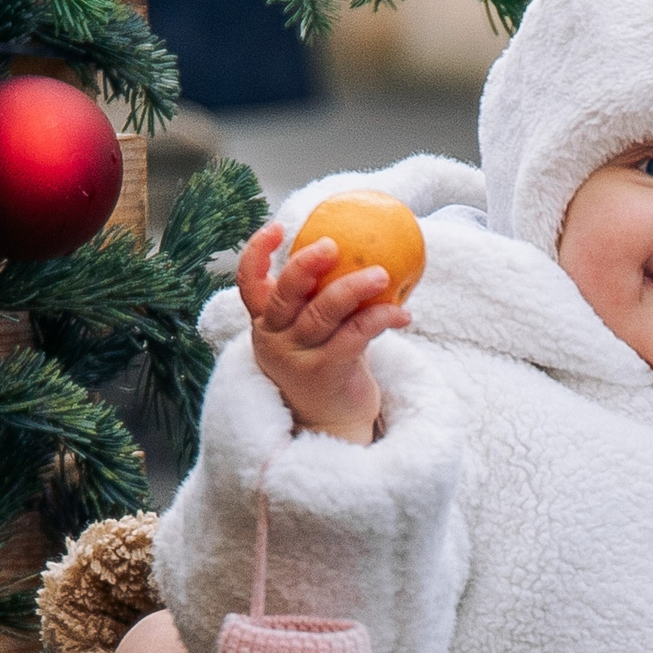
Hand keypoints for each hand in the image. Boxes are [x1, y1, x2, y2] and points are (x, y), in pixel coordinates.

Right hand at [239, 220, 408, 442]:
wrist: (330, 426)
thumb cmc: (327, 367)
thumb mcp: (313, 333)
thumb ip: (320, 300)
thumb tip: (359, 251)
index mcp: (266, 323)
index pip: (249, 284)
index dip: (257, 252)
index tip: (279, 226)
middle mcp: (274, 339)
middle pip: (284, 293)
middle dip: (305, 264)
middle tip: (333, 245)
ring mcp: (297, 358)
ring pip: (323, 312)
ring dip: (355, 288)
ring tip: (383, 274)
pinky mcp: (325, 373)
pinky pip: (355, 335)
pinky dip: (381, 318)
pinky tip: (403, 314)